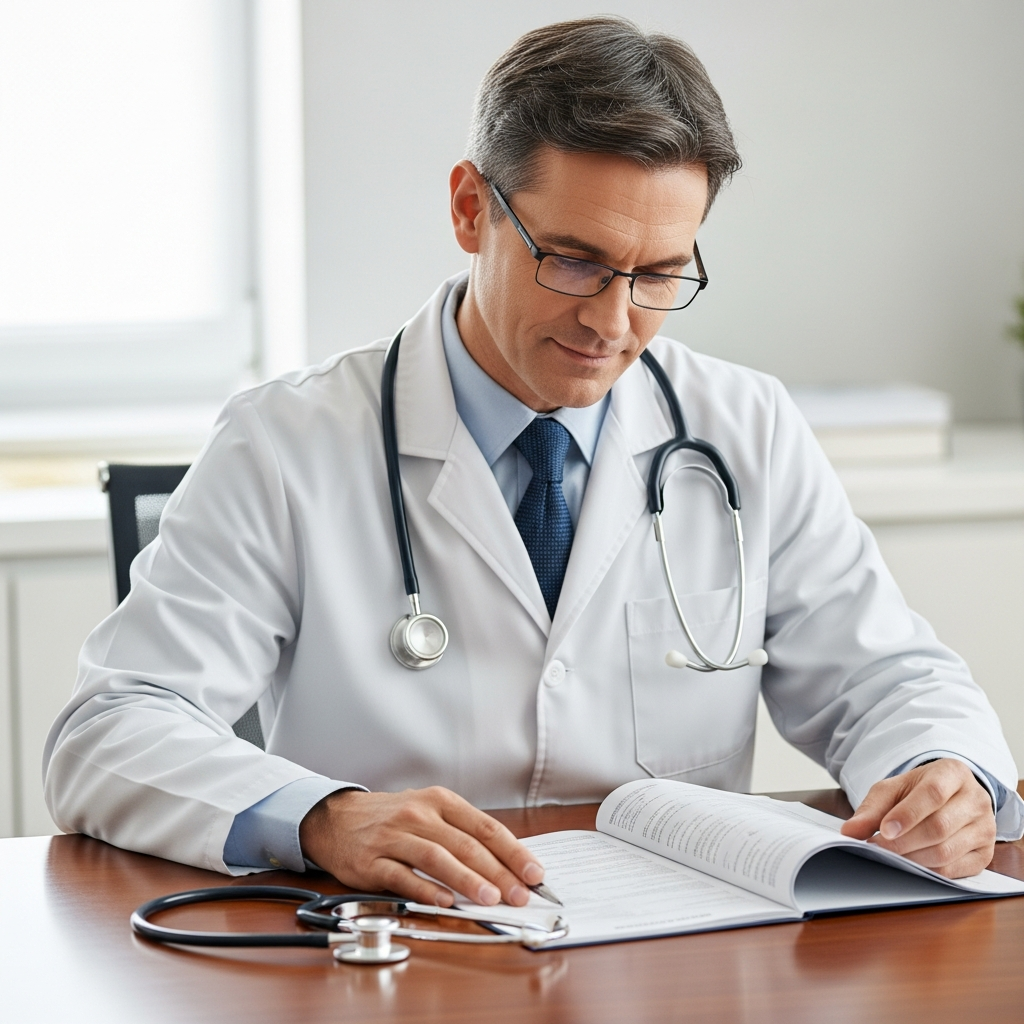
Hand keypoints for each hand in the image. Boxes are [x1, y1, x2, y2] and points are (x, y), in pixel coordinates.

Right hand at [298, 786, 544, 906]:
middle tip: (519, 894)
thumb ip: (462, 834)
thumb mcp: (429, 812)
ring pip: (436, 857)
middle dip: (497, 871)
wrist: (335, 817)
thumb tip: (506, 864)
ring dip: (466, 880)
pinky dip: (425, 890)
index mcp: (440, 801)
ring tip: (489, 899)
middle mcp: (418, 814)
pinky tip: (444, 902)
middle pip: (465, 844)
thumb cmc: (391, 817)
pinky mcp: (370, 861)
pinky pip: (402, 876)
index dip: (512, 851)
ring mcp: (393, 837)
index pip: (484, 826)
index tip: (533, 873)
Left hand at [840, 759, 995, 877]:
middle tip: (878, 847)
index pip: (932, 794)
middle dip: (904, 841)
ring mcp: (984, 828)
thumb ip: (871, 809)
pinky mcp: (985, 854)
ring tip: (890, 855)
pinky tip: (910, 864)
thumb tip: (849, 831)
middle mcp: (975, 800)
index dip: (906, 815)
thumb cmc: (918, 791)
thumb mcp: (893, 790)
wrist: (949, 796)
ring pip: (947, 851)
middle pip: (939, 826)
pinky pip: (954, 870)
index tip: (883, 830)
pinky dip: (927, 871)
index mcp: (953, 773)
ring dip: (913, 858)